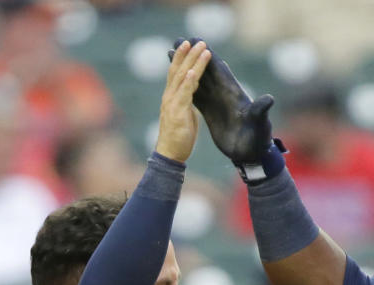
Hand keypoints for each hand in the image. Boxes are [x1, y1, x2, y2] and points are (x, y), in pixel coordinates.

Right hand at [155, 40, 211, 161]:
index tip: (191, 45)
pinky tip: (194, 72)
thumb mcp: (185, 115)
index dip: (184, 58)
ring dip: (193, 62)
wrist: (170, 155)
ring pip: (182, 77)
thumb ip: (188, 101)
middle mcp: (170, 96)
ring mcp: (173, 103)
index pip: (177, 72)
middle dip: (187, 54)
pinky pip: (184, 95)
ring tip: (202, 48)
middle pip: (178, 69)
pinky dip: (189, 82)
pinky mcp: (178, 113)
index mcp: (173, 96)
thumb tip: (193, 91)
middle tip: (197, 39)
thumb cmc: (179, 137)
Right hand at [170, 37, 274, 164]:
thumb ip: (261, 110)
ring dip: (186, 68)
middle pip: (207, 70)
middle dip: (193, 55)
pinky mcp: (211, 112)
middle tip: (178, 39)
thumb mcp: (260, 124)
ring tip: (172, 54)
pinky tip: (176, 80)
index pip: (219, 70)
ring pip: (199, 80)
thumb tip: (268, 99)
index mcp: (233, 94)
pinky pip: (196, 95)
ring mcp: (217, 102)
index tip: (196, 40)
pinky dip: (186, 86)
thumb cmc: (258, 140)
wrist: (252, 155)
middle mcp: (224, 95)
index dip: (208, 56)